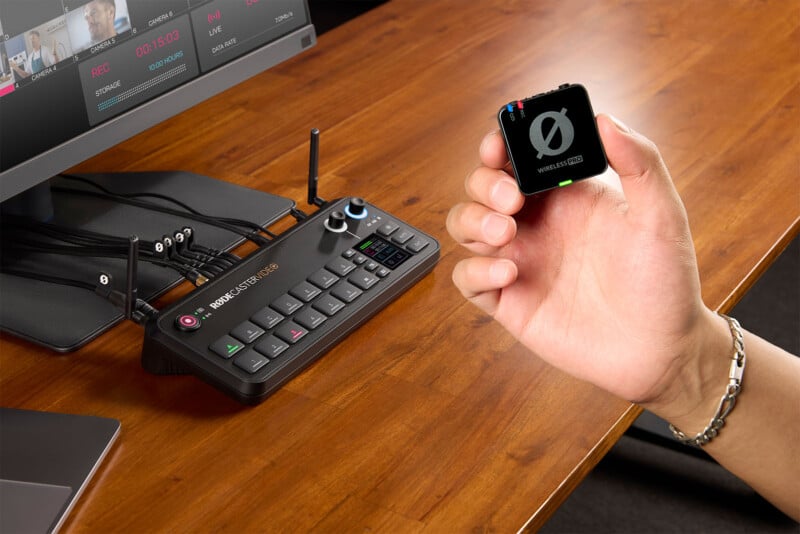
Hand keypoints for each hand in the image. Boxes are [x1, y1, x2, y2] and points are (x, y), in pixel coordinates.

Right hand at [447, 114, 720, 407]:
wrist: (660, 351)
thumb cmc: (664, 284)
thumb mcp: (661, 217)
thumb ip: (640, 163)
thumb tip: (606, 119)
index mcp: (567, 197)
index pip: (519, 158)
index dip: (501, 145)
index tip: (501, 142)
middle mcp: (537, 225)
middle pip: (483, 187)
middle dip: (485, 182)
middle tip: (512, 198)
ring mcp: (520, 260)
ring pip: (466, 225)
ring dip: (473, 219)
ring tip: (505, 231)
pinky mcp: (508, 301)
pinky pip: (468, 277)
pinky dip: (476, 269)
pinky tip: (509, 272)